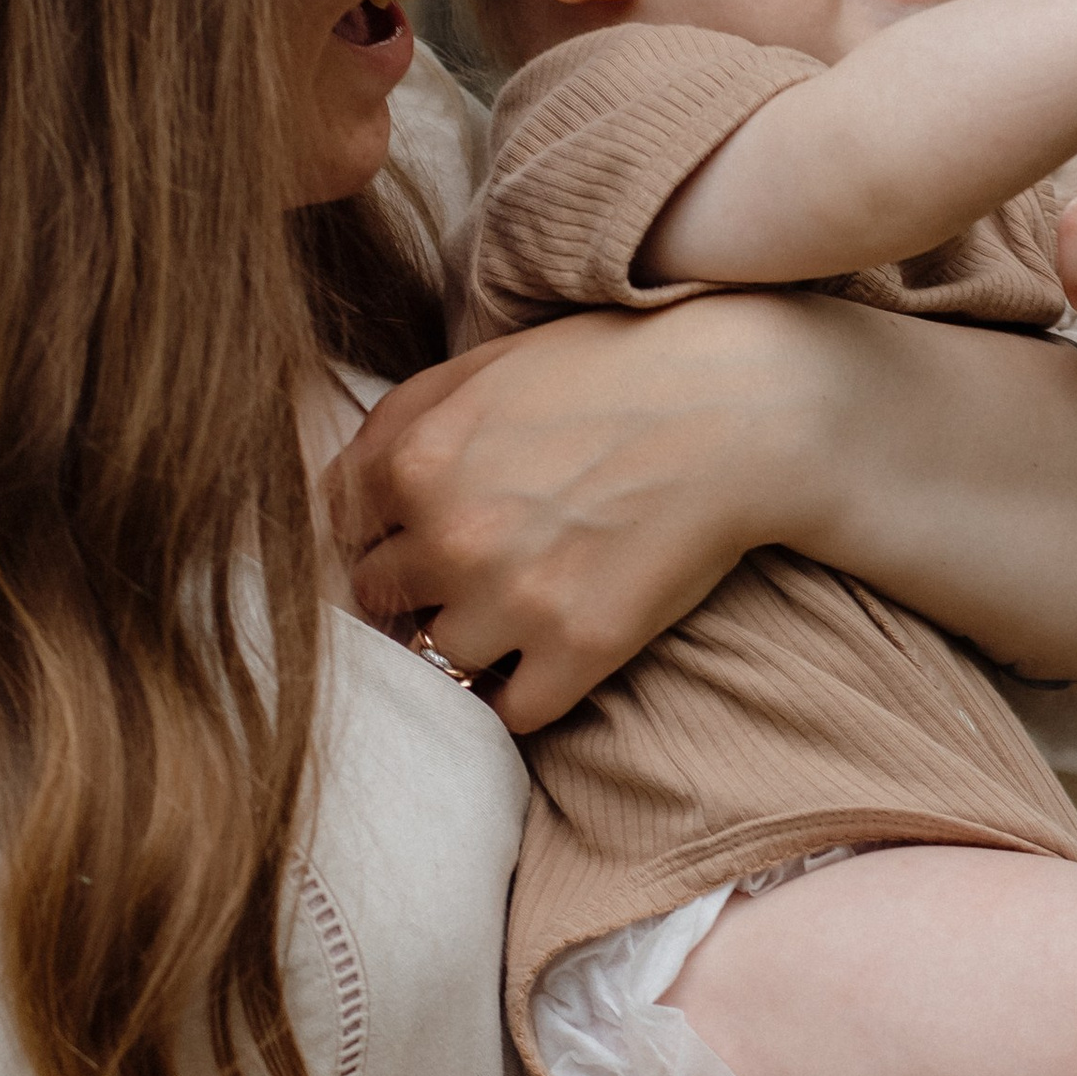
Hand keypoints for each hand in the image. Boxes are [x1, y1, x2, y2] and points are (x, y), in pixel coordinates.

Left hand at [330, 299, 811, 730]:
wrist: (740, 403)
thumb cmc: (614, 369)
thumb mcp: (484, 364)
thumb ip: (397, 420)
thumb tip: (341, 485)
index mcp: (413, 460)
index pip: (336, 533)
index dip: (374, 534)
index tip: (409, 536)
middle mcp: (448, 536)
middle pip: (378, 602)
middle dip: (413, 588)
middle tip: (468, 570)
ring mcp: (513, 600)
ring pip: (437, 659)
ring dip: (467, 641)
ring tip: (514, 609)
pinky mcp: (580, 649)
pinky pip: (510, 711)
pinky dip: (523, 693)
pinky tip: (549, 656)